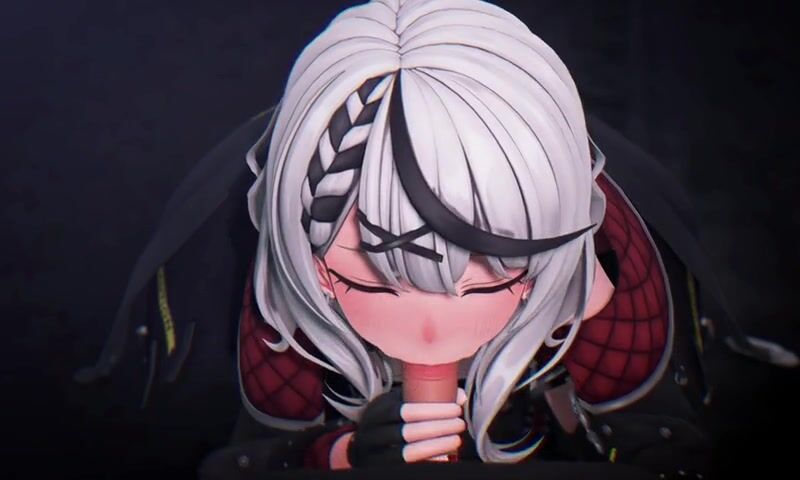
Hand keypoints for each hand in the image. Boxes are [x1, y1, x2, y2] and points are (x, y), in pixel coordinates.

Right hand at [331, 388, 466, 467]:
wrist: (361, 449)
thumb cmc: (387, 423)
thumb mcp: (396, 406)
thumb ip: (422, 399)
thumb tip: (459, 396)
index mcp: (376, 413)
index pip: (403, 410)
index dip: (431, 410)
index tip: (455, 408)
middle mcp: (372, 435)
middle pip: (406, 432)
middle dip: (438, 428)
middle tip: (459, 424)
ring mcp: (375, 456)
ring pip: (407, 454)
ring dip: (436, 446)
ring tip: (456, 440)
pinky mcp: (383, 469)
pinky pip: (407, 467)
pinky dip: (428, 462)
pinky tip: (444, 458)